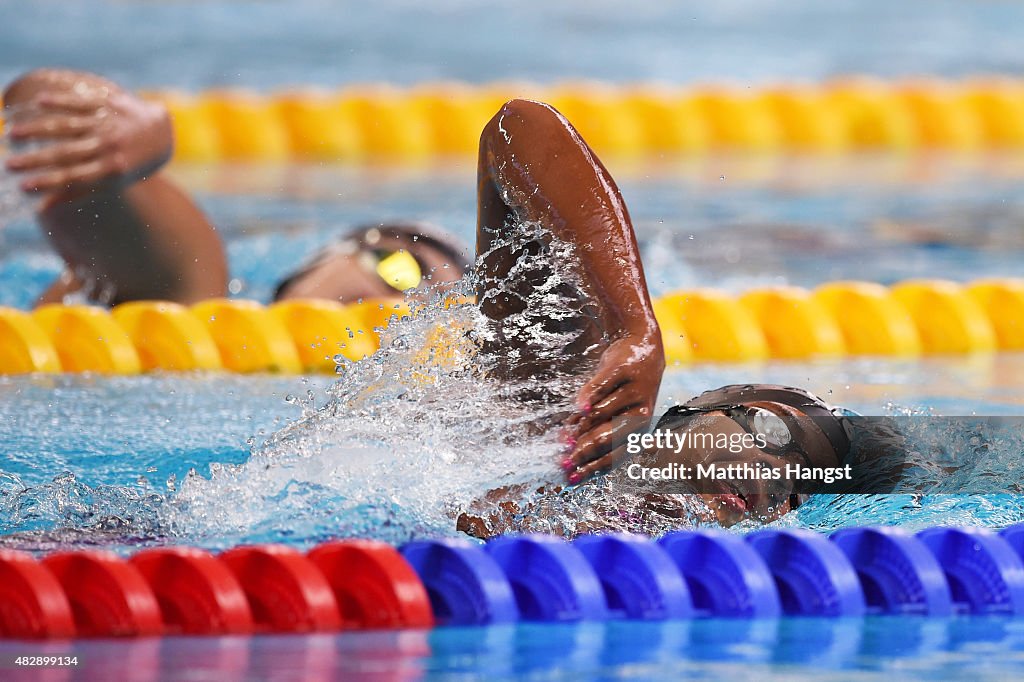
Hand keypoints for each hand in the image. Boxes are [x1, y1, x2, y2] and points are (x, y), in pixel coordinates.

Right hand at [5, 86, 171, 192]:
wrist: (160, 135)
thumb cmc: (127, 165)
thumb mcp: (110, 182)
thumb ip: (75, 192)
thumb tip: (40, 208)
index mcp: (109, 171)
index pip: (73, 178)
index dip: (48, 183)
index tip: (22, 186)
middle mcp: (108, 148)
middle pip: (65, 154)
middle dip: (35, 160)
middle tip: (9, 164)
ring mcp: (106, 124)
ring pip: (67, 126)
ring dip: (39, 129)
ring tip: (12, 132)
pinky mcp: (107, 104)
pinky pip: (80, 103)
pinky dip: (60, 102)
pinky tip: (38, 101)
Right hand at [562, 334, 664, 482]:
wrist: (641, 350)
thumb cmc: (623, 392)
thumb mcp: (614, 416)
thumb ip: (592, 433)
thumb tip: (565, 453)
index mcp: (639, 432)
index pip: (614, 457)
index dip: (591, 468)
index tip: (570, 478)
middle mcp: (641, 415)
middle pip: (607, 439)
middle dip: (583, 453)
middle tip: (563, 462)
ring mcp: (634, 392)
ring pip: (601, 414)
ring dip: (580, 427)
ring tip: (564, 438)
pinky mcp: (624, 371)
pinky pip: (602, 387)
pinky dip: (589, 397)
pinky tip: (578, 407)